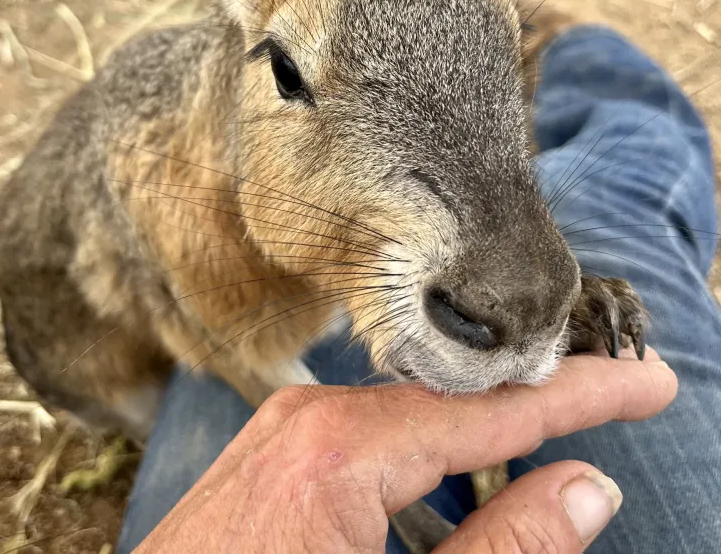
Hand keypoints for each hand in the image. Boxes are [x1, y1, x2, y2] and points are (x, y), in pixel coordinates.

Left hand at [136, 351, 675, 552]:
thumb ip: (505, 550)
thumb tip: (586, 490)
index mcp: (340, 451)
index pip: (491, 409)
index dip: (581, 394)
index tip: (646, 381)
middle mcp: (309, 419)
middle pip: (452, 400)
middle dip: (533, 402)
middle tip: (614, 394)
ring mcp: (283, 430)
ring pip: (410, 416)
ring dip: (479, 432)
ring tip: (547, 432)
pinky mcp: (272, 451)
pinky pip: (368, 435)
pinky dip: (423, 452)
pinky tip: (453, 474)